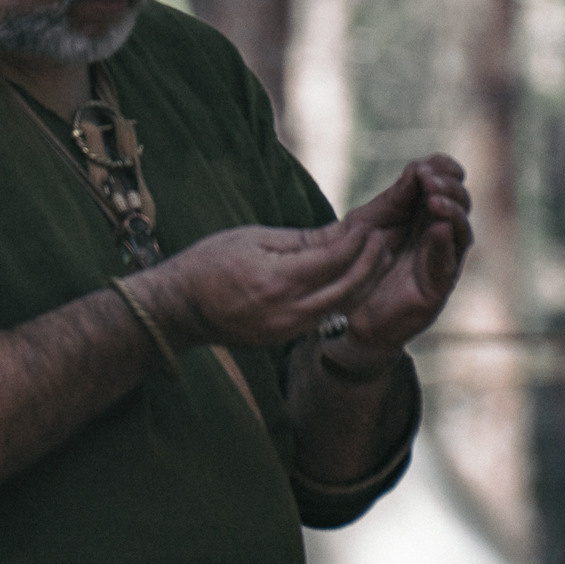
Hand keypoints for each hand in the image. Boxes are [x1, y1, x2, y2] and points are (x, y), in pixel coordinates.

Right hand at [139, 219, 384, 350]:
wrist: (177, 309)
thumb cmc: (207, 264)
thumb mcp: (250, 239)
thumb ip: (299, 241)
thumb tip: (341, 233)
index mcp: (278, 280)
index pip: (335, 259)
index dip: (358, 241)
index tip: (370, 225)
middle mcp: (290, 310)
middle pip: (350, 287)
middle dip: (373, 262)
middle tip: (386, 239)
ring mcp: (289, 328)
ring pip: (343, 304)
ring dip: (365, 280)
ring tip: (377, 257)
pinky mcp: (286, 338)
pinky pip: (326, 315)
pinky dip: (345, 295)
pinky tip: (352, 278)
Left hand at [329, 156, 471, 362]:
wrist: (353, 314)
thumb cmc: (364, 265)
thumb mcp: (371, 224)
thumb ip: (394, 199)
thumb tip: (416, 167)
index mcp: (425, 217)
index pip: (446, 187)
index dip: (445, 172)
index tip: (430, 162)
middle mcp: (439, 237)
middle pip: (458, 205)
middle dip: (447, 188)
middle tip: (429, 177)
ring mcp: (442, 262)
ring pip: (459, 232)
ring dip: (451, 212)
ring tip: (436, 200)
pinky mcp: (438, 287)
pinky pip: (447, 263)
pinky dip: (443, 244)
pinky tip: (438, 228)